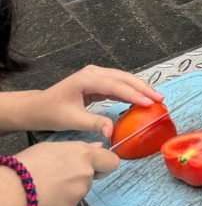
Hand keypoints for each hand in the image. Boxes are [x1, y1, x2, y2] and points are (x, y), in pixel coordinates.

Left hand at [6, 67, 162, 138]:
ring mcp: (96, 76)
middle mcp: (93, 73)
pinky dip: (130, 91)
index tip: (149, 103)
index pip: (115, 85)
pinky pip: (118, 85)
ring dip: (139, 88)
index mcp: (87, 79)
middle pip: (123, 78)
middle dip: (143, 88)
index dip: (133, 94)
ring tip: (155, 98)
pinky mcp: (97, 82)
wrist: (37, 107)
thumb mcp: (71, 119)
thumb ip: (94, 123)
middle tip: (160, 99)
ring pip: (123, 79)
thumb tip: (112, 133)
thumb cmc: (51, 112)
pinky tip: (141, 99)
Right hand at [8, 141, 118, 205]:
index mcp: (85, 157)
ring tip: (46, 186)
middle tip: (58, 175)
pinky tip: (43, 199)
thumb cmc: (29, 164)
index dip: (105, 164)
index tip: (98, 165)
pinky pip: (67, 205)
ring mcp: (78, 196)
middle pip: (90, 177)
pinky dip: (58, 204)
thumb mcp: (52, 147)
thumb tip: (97, 148)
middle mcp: (86, 176)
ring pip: (78, 192)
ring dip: (68, 190)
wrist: (13, 191)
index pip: (112, 162)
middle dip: (79, 177)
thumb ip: (79, 149)